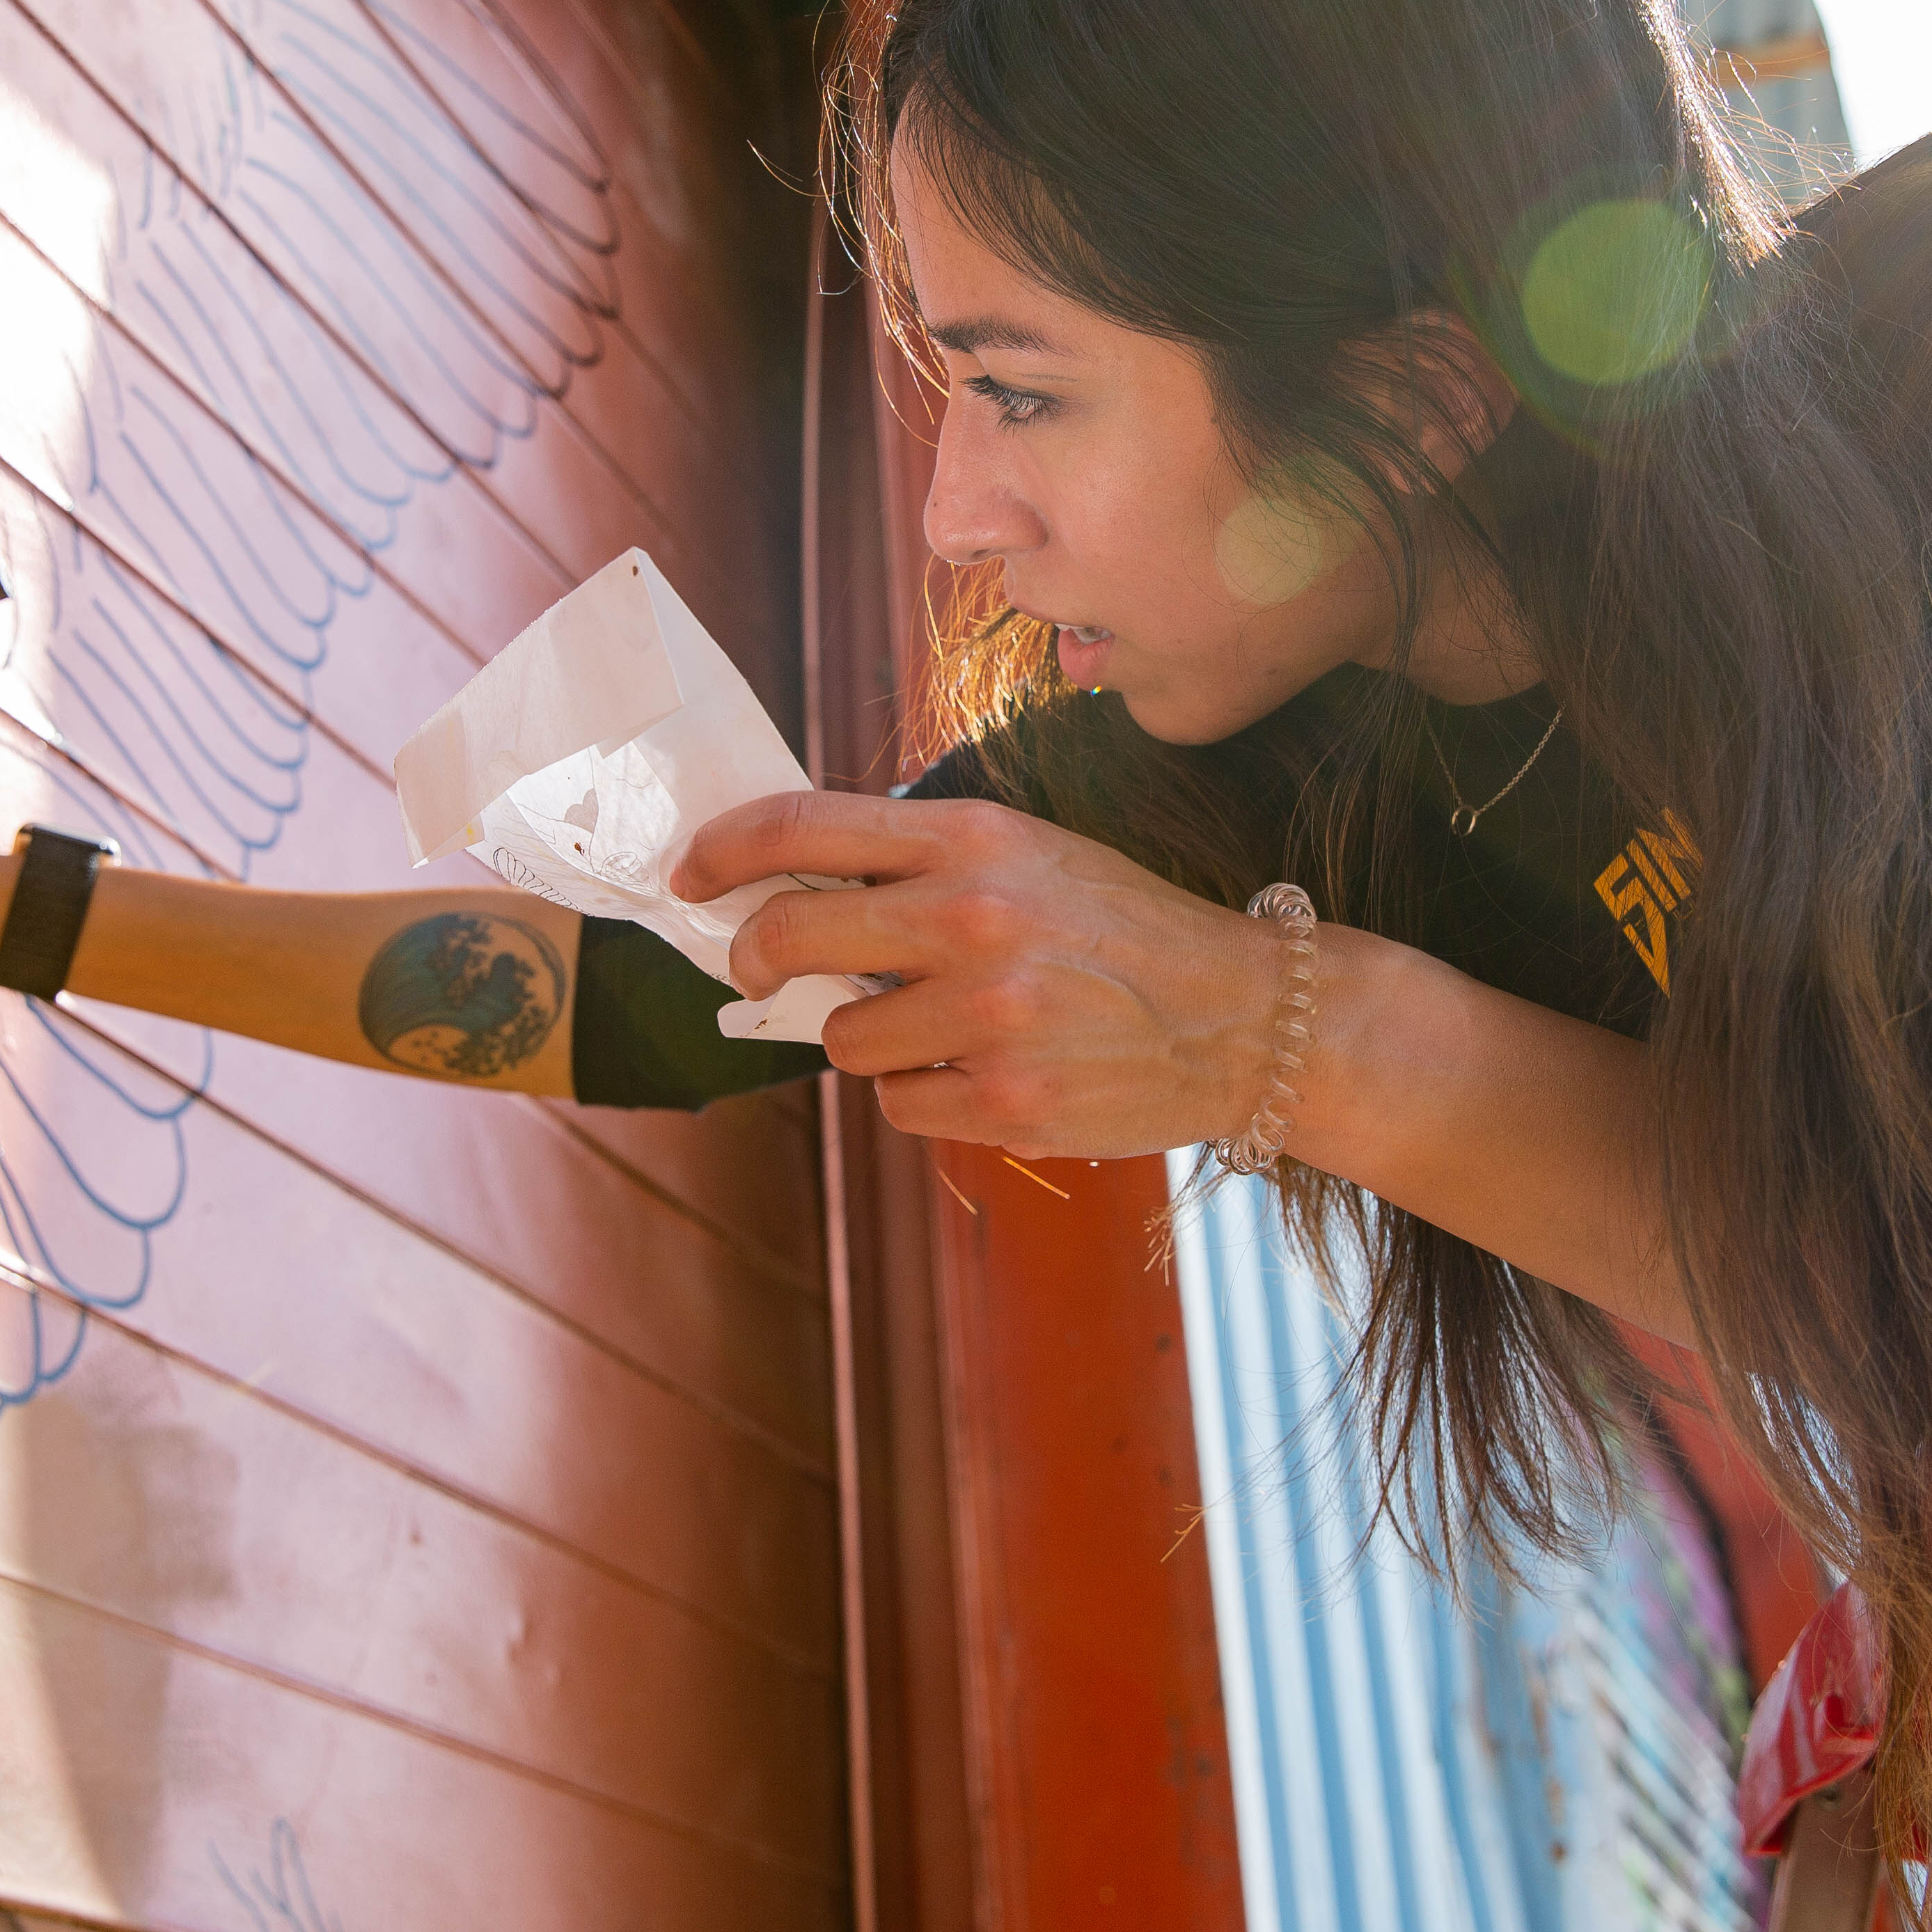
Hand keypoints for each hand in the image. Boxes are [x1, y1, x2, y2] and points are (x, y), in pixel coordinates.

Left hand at [675, 792, 1286, 1156]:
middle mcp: (973, 919)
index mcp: (974, 839)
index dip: (722, 850)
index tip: (689, 874)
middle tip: (758, 972)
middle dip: (753, 959)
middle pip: (786, 936)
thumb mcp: (1031, 855)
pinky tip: (984, 1072)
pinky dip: (922, 1094)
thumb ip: (920, 862)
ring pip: (840, 1039)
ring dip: (865, 1038)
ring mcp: (987, 1016)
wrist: (1242, 1016)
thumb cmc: (1122, 930)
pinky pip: (897, 1104)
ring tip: (940, 1026)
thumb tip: (790, 884)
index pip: (803, 826)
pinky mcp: (1003, 1102)